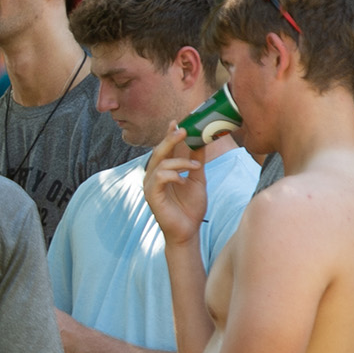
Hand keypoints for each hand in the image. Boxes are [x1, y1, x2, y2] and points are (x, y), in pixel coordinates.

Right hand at [143, 128, 209, 246]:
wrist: (188, 230)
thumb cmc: (191, 207)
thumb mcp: (197, 179)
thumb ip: (196, 161)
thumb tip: (202, 141)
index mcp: (164, 170)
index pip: (164, 148)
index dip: (169, 134)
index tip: (177, 122)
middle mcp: (154, 175)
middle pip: (159, 151)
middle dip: (171, 139)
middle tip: (184, 130)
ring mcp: (151, 185)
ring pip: (160, 163)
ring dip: (180, 162)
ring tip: (195, 167)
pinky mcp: (152, 195)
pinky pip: (159, 177)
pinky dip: (173, 175)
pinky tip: (183, 180)